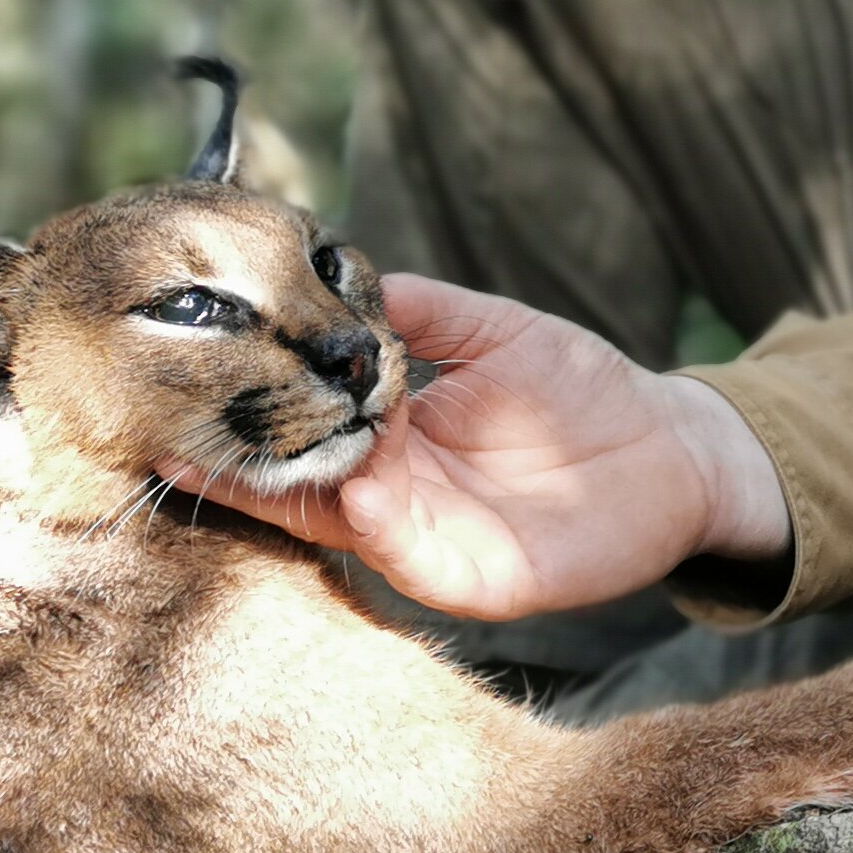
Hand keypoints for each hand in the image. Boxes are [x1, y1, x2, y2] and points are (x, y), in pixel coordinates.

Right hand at [167, 272, 791, 618]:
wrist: (675, 448)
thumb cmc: (586, 389)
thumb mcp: (497, 331)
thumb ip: (424, 310)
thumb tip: (348, 272)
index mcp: (395, 440)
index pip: (301, 432)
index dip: (246, 416)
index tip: (179, 388)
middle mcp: (399, 497)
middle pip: (298, 486)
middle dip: (241, 462)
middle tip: (177, 428)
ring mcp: (434, 542)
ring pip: (344, 525)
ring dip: (302, 492)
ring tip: (259, 452)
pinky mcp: (482, 581)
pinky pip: (417, 561)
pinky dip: (383, 529)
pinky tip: (357, 491)